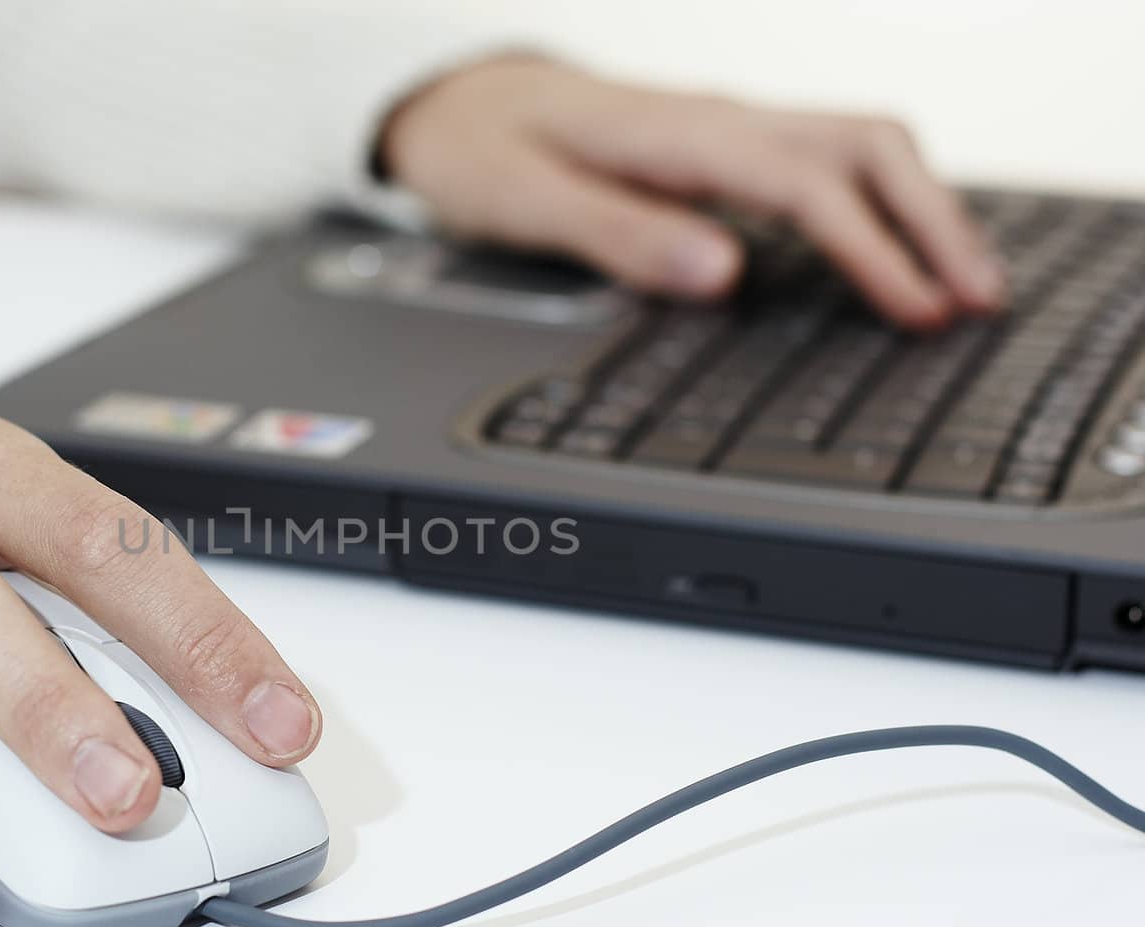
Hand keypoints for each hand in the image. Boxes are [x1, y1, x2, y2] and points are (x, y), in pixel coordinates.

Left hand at [380, 57, 1004, 328]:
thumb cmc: (482, 151)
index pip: (804, 184)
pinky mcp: (722, 148)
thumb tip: (722, 275)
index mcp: (674, 135)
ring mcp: (725, 129)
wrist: (457, 104)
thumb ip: (618, 236)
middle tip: (982, 299)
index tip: (918, 309)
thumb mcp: (523, 202)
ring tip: (966, 283)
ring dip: (921, 207)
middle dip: (933, 220)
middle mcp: (716, 120)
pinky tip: (897, 248)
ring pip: (858, 144)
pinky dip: (881, 202)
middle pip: (863, 145)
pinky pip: (828, 159)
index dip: (871, 249)